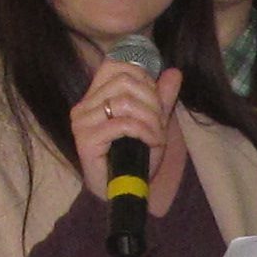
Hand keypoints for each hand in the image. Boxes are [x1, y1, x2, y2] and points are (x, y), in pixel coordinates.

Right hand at [65, 56, 188, 211]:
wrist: (122, 191)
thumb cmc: (134, 156)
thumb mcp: (152, 122)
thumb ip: (161, 97)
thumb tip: (174, 72)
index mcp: (94, 97)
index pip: (113, 65)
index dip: (141, 76)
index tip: (154, 97)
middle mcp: (83, 106)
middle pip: (124, 81)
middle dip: (151, 99)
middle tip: (159, 121)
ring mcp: (82, 123)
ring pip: (124, 102)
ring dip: (150, 118)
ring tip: (157, 134)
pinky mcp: (86, 140)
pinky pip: (123, 124)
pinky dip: (145, 131)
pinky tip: (152, 142)